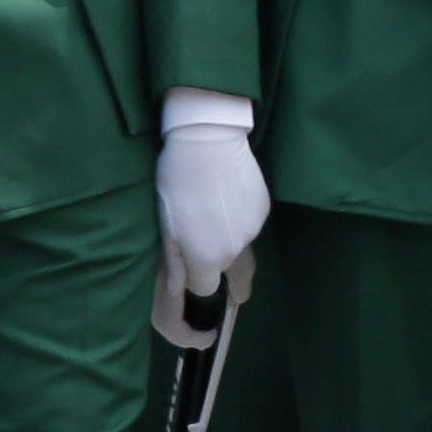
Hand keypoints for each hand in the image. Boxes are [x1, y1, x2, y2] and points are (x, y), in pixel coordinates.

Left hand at [154, 116, 269, 297]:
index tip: (189, 262)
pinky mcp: (264, 210)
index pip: (206, 288)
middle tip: (204, 238)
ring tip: (215, 212)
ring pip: (239, 247)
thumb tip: (179, 290)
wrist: (209, 141)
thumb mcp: (166, 226)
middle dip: (215, 263)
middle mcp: (235, 251)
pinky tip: (229, 199)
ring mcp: (254, 230)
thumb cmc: (176, 183)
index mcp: (207, 258)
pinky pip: (250, 226)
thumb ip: (175, 263)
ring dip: (228, 239)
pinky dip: (240, 221)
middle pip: (226, 270)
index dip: (196, 278)